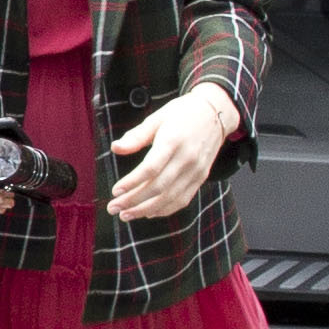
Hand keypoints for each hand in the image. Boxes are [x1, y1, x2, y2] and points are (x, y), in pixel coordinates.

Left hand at [106, 85, 240, 222]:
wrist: (215, 113)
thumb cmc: (181, 114)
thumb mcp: (156, 118)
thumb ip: (136, 136)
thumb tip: (115, 148)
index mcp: (173, 141)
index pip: (151, 168)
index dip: (132, 182)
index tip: (115, 191)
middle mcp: (187, 158)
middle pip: (158, 187)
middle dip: (133, 201)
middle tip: (113, 207)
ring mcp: (196, 170)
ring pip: (169, 197)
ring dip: (145, 210)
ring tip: (125, 215)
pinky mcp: (201, 177)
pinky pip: (183, 199)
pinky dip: (164, 210)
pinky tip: (147, 213)